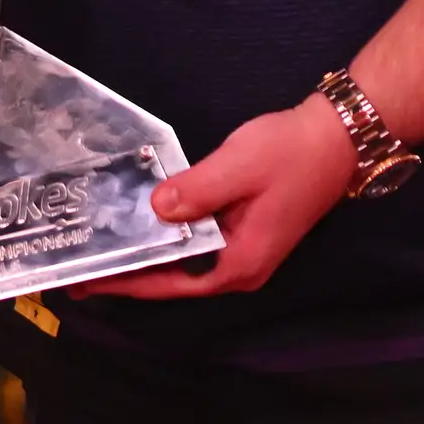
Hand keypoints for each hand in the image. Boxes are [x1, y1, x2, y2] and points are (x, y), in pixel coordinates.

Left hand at [89, 99, 357, 299]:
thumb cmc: (290, 154)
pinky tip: (147, 221)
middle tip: (85, 266)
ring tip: (107, 246)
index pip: (172, 284)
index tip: (89, 282)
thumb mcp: (238, 168)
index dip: (129, 283)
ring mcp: (246, 250)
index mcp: (239, 264)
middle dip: (133, 272)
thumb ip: (195, 192)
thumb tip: (154, 211)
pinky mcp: (247, 230)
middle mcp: (242, 268)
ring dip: (150, 253)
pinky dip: (171, 236)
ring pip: (187, 260)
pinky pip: (199, 242)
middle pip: (177, 279)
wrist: (338, 138)